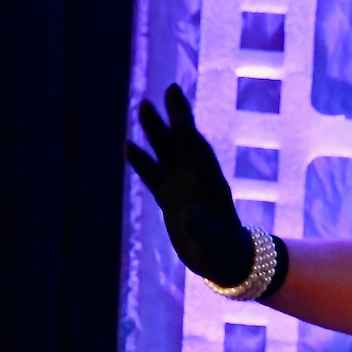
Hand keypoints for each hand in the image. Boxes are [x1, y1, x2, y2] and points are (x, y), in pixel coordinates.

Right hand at [128, 84, 253, 285]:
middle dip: (176, 116)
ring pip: (165, 152)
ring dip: (156, 130)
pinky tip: (128, 144)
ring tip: (143, 105)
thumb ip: (204, 227)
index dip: (188, 131)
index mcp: (210, 183)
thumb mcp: (215, 242)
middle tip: (169, 89)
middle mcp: (196, 178)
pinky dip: (142, 161)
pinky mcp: (169, 198)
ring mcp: (181, 186)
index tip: (179, 112)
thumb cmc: (224, 252)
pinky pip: (153, 174)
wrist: (223, 262)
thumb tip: (189, 213)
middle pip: (183, 142)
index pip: (197, 150)